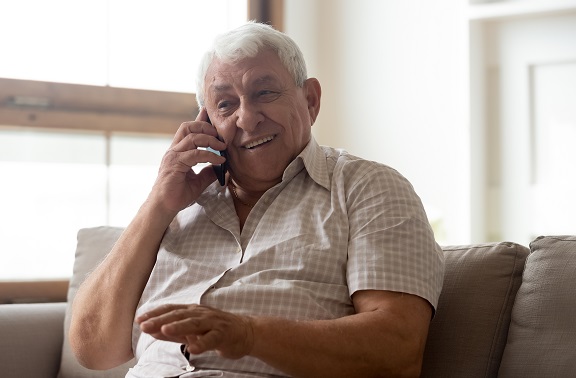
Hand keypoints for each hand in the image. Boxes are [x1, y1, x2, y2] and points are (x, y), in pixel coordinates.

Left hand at [136, 304, 254, 359]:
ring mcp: (213, 323)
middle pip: (179, 315)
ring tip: (165, 330)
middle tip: (145, 325)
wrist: (244, 331)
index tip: (139, 319)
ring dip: (179, 326)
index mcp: (192, 311)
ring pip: (194, 324)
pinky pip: (212, 339)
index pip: (170, 310)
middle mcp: (201, 314)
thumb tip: (152, 330)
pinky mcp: (223, 334)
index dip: (155, 313)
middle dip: (161, 319)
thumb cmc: (216, 330)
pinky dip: (202, 343)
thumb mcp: (192, 330)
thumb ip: (174, 332)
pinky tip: (193, 348)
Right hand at [148, 108, 226, 214]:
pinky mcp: (175, 164)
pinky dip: (209, 155)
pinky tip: (219, 161)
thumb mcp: (198, 182)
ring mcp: (173, 156)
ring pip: (192, 137)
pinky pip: (195, 154)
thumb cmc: (177, 194)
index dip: (199, 120)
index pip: (188, 130)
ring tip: (222, 147)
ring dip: (210, 139)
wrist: (164, 207)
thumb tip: (223, 167)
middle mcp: (174, 150)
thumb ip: (209, 172)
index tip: (209, 112)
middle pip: (188, 126)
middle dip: (205, 126)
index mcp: (178, 152)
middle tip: (220, 136)